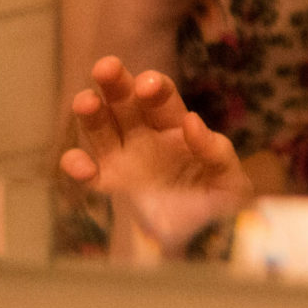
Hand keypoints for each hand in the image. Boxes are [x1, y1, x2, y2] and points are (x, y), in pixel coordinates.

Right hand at [59, 57, 253, 252]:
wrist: (204, 240)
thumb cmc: (222, 202)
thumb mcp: (229, 177)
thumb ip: (214, 150)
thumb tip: (192, 121)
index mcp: (177, 126)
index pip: (162, 97)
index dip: (154, 87)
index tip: (148, 86)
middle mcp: (147, 135)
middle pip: (125, 101)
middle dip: (115, 83)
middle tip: (106, 67)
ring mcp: (126, 158)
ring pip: (102, 128)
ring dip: (91, 113)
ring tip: (85, 102)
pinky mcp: (113, 185)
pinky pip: (91, 172)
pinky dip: (78, 166)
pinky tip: (79, 165)